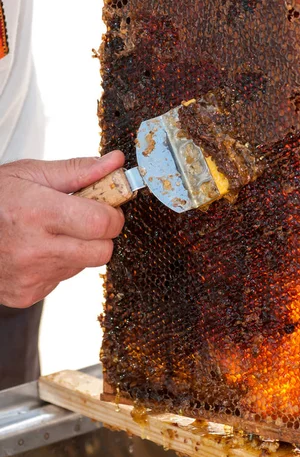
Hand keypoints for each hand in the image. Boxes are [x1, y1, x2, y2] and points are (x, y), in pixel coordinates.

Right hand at [0, 151, 124, 307]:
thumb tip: (116, 162)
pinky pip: (63, 278)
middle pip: (102, 251)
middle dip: (102, 234)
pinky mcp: (27, 294)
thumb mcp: (31, 173)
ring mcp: (30, 276)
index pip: (101, 223)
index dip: (112, 214)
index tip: (107, 205)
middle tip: (85, 217)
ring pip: (84, 264)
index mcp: (37, 212)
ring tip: (51, 230)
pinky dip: (59, 263)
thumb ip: (79, 170)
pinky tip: (38, 248)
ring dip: (78, 247)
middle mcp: (34, 249)